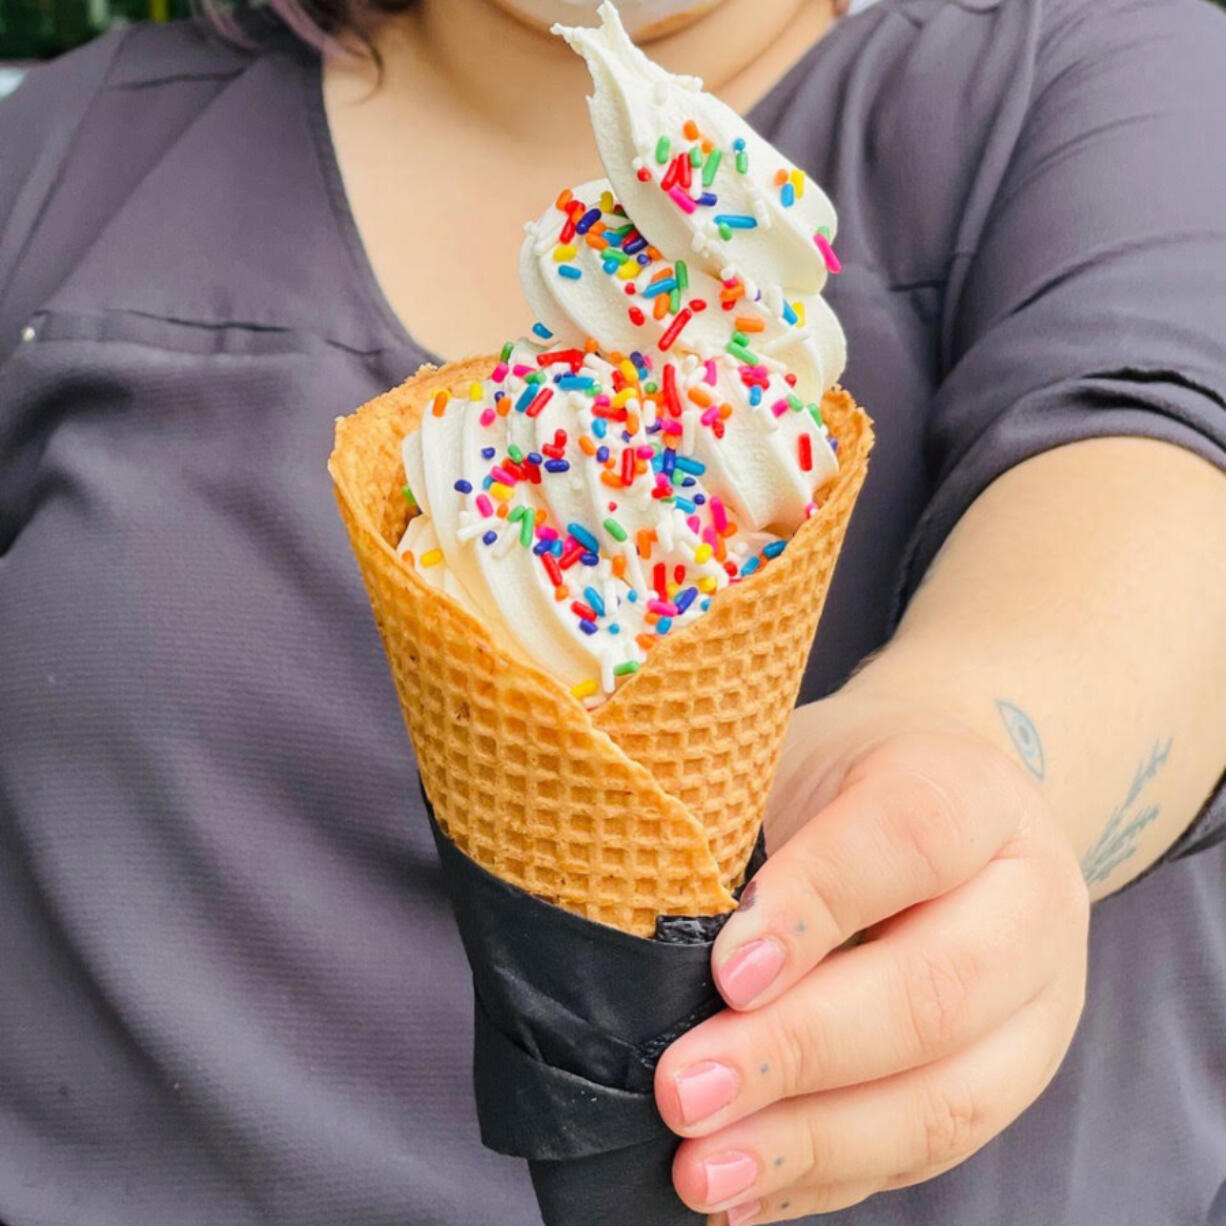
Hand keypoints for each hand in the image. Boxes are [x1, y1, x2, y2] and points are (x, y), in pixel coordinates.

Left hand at [655, 708, 1089, 1224]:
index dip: (816, 907)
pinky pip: (928, 1150)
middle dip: (799, 1052)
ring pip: (946, 1098)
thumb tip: (652, 941)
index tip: (726, 970)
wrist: (944, 804)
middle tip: (685, 1089)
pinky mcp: (1010, 1081)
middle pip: (938, 990)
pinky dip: (828, 1177)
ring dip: (812, 1144)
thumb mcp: (801, 759)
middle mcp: (1030, 901)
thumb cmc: (846, 780)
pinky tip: (746, 1193)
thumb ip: (748, 831)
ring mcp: (1037, 1005)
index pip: (909, 840)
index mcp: (974, 793)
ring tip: (703, 1171)